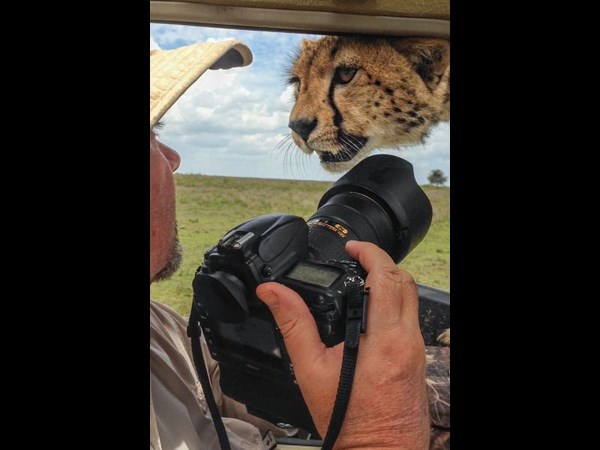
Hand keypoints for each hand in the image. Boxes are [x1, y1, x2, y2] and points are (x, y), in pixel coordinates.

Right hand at [256, 240, 429, 448]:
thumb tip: (272, 292)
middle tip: (356, 259)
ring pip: (412, 298)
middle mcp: (408, 341)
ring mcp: (417, 350)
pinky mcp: (418, 359)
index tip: (352, 247)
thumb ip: (293, 324)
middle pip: (405, 281)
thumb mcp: (311, 370)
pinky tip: (370, 313)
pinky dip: (394, 303)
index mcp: (384, 340)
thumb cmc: (348, 422)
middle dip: (381, 262)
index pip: (387, 277)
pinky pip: (411, 317)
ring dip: (390, 281)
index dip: (370, 252)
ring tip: (360, 281)